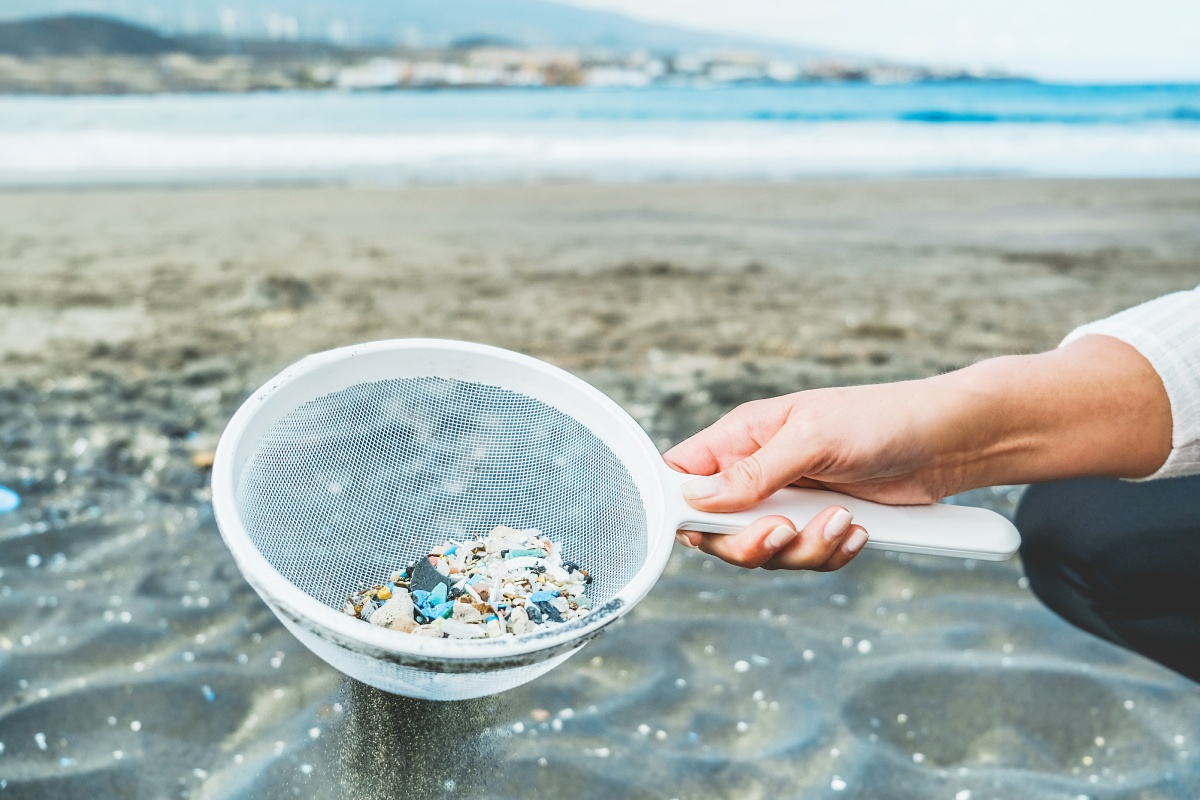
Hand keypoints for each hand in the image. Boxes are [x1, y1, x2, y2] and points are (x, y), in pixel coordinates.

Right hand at [663, 379, 955, 569]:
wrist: (948, 442)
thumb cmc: (880, 420)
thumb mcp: (811, 438)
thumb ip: (752, 472)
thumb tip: (695, 497)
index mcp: (742, 438)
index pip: (683, 476)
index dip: (680, 507)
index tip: (702, 526)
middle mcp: (758, 473)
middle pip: (715, 530)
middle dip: (748, 543)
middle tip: (783, 531)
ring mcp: (789, 503)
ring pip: (763, 553)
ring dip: (802, 549)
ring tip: (843, 521)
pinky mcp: (820, 526)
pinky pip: (804, 559)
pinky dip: (830, 554)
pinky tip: (857, 532)